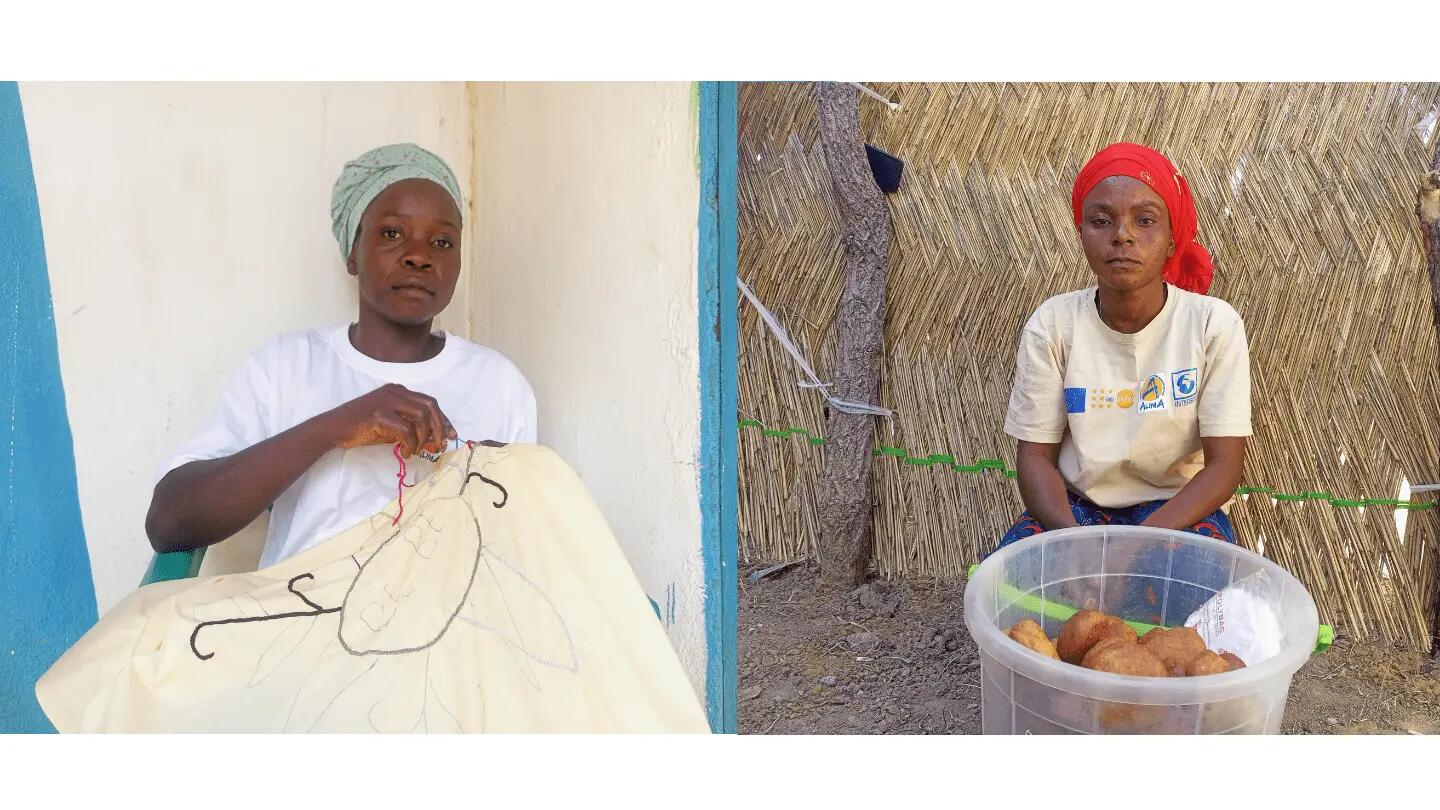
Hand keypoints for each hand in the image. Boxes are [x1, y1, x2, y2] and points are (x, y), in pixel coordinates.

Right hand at [322, 383, 456, 456]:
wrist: (334, 428)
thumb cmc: (361, 427)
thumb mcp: (390, 423)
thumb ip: (410, 425)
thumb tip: (433, 438)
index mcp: (399, 391)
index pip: (430, 402)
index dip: (443, 420)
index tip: (451, 435)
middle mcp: (395, 392)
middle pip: (430, 406)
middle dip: (440, 427)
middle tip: (440, 445)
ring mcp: (387, 401)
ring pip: (420, 417)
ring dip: (423, 438)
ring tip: (416, 450)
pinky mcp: (379, 414)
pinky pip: (406, 429)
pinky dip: (411, 443)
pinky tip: (406, 452)